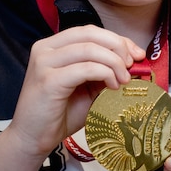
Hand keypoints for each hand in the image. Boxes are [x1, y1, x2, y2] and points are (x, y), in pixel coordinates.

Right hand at [9, 25, 144, 159]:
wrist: (34, 138)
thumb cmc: (61, 113)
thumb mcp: (88, 86)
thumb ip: (104, 70)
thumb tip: (133, 61)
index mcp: (54, 46)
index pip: (91, 31)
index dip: (117, 39)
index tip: (137, 54)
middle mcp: (45, 48)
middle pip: (90, 34)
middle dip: (118, 47)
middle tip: (132, 65)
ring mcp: (45, 63)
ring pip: (90, 49)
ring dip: (114, 62)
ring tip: (123, 80)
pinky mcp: (48, 80)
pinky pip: (85, 69)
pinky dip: (104, 74)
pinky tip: (111, 86)